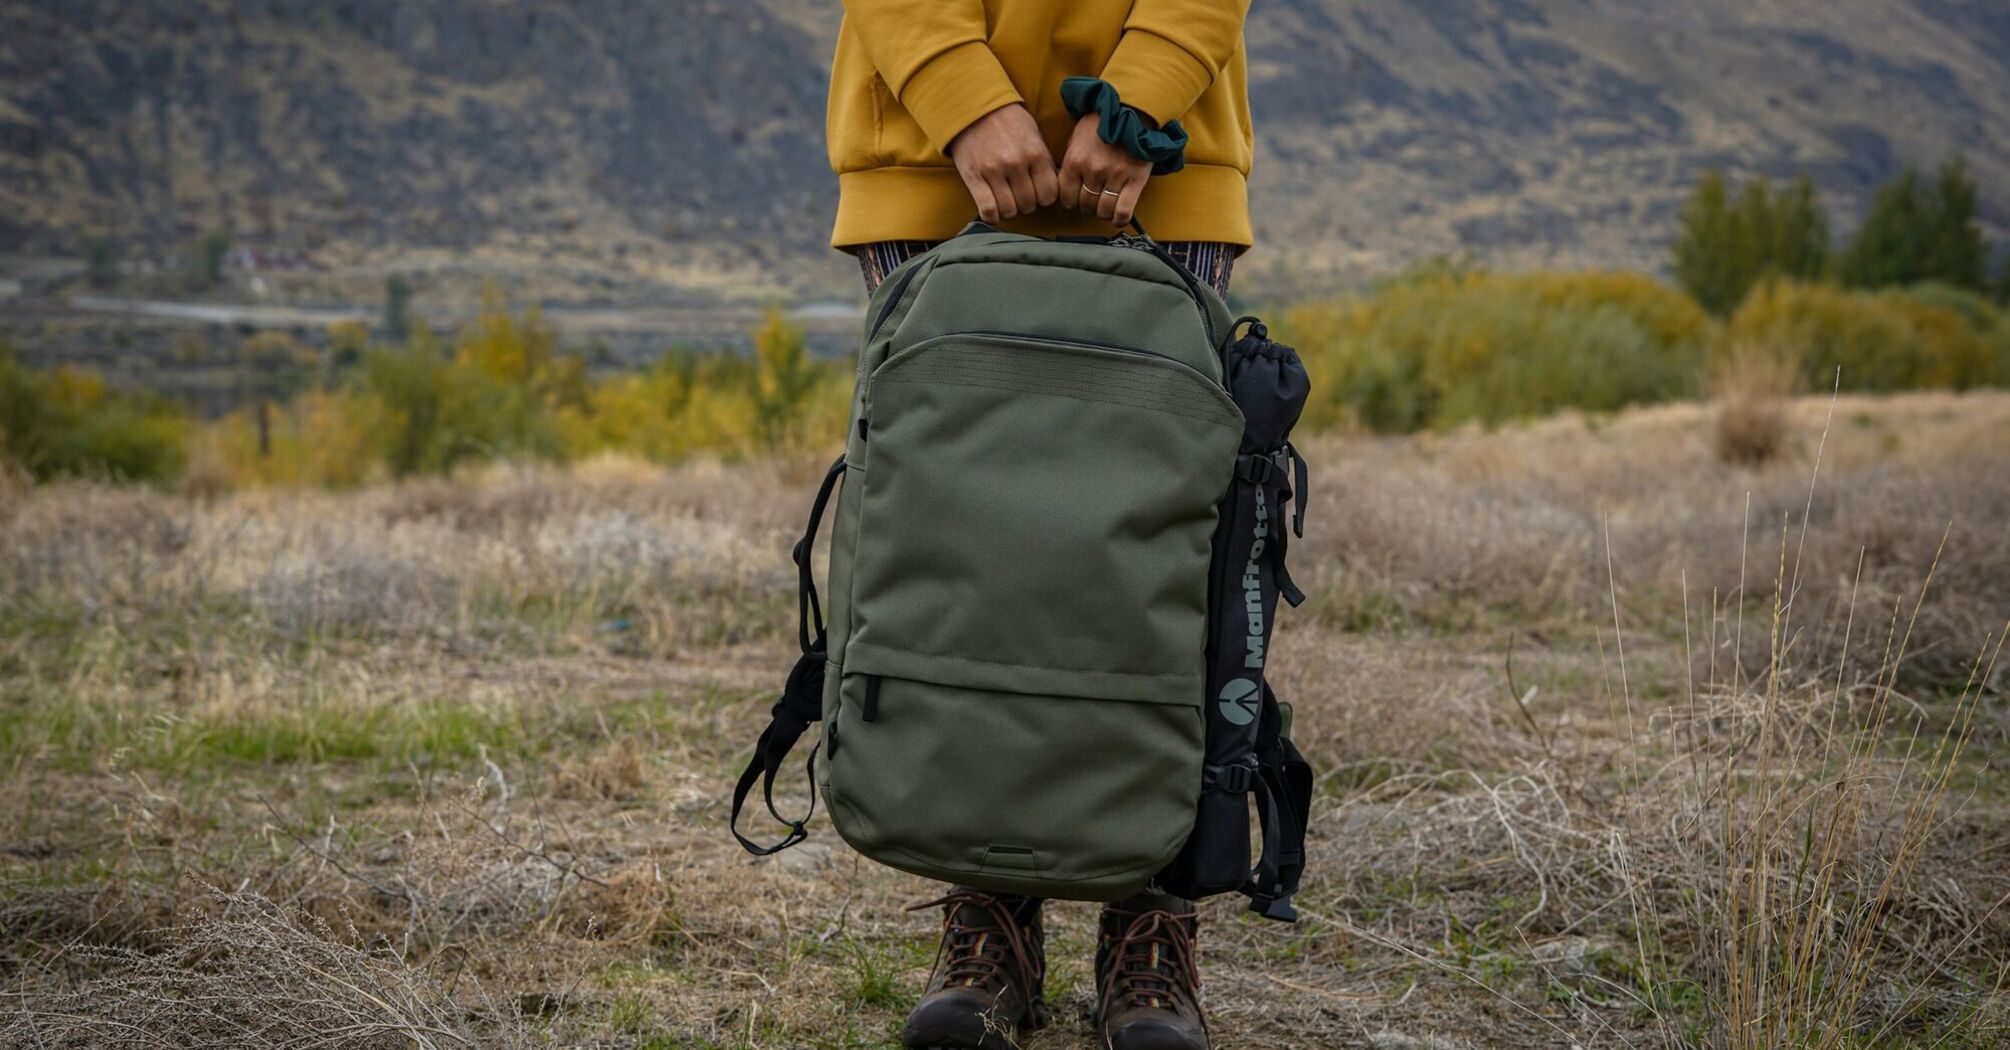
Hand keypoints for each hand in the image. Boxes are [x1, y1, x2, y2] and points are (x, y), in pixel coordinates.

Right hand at [948, 104, 1058, 223]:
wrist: (974, 107)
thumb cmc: (1007, 122)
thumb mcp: (1034, 135)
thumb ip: (1044, 161)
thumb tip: (1052, 188)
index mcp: (1036, 153)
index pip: (1049, 194)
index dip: (1044, 198)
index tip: (1037, 193)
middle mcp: (1016, 163)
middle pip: (1029, 204)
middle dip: (1026, 204)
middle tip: (1019, 195)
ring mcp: (994, 171)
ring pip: (1010, 210)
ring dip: (1009, 210)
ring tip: (1005, 199)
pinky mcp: (974, 177)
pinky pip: (988, 210)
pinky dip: (992, 216)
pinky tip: (992, 209)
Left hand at [1058, 114, 1151, 225]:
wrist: (1130, 109)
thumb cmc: (1101, 124)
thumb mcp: (1076, 140)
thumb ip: (1071, 165)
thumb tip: (1066, 189)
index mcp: (1075, 161)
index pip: (1066, 198)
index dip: (1071, 202)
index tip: (1076, 199)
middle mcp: (1093, 170)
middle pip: (1084, 206)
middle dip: (1088, 206)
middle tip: (1094, 199)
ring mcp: (1115, 175)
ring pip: (1102, 211)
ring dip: (1103, 212)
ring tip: (1106, 204)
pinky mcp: (1135, 179)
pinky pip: (1123, 211)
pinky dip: (1119, 218)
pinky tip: (1117, 216)